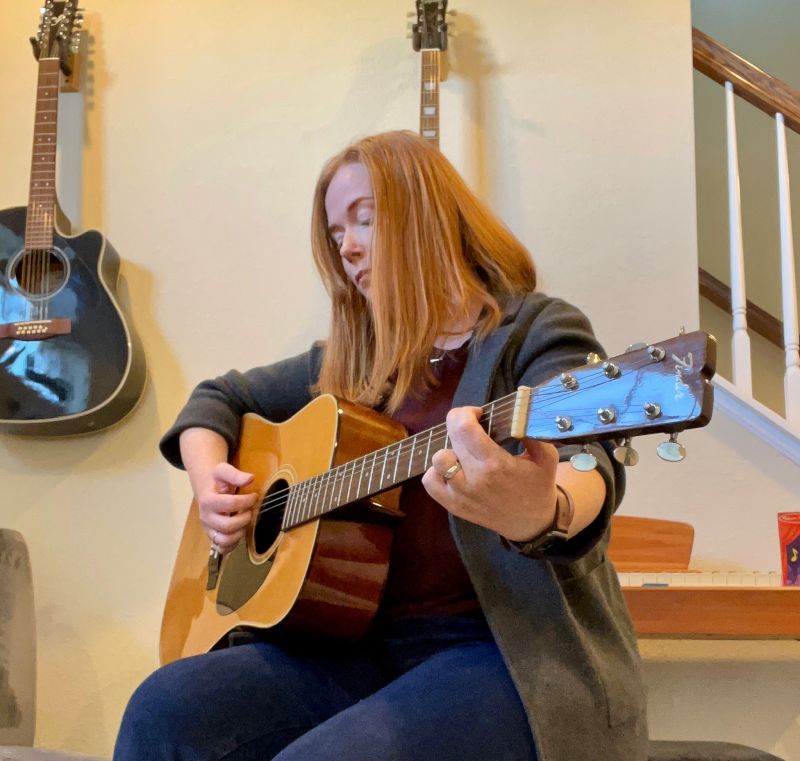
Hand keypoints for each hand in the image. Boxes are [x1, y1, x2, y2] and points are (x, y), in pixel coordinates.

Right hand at [195, 462, 258, 554]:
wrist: (207, 489)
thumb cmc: (217, 480)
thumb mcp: (223, 471)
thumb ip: (235, 474)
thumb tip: (250, 478)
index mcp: (207, 501)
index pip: (230, 504)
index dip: (246, 501)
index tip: (254, 496)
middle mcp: (206, 517)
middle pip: (228, 526)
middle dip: (245, 518)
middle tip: (250, 510)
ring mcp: (209, 529)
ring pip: (225, 540)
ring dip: (240, 532)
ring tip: (245, 521)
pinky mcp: (213, 537)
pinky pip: (222, 548)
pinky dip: (233, 544)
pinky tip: (239, 531)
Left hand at [421, 406, 558, 541]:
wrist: (531, 524)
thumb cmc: (538, 486)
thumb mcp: (546, 456)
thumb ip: (532, 432)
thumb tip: (518, 411)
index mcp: (495, 464)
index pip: (463, 428)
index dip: (466, 413)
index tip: (478, 414)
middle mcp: (473, 479)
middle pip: (450, 439)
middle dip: (460, 425)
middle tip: (473, 428)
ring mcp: (460, 494)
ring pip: (437, 460)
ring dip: (449, 450)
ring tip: (464, 452)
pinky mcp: (453, 505)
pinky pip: (430, 482)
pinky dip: (437, 472)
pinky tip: (454, 469)